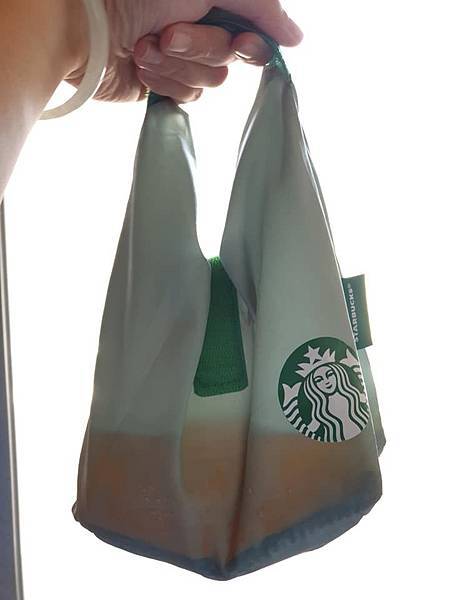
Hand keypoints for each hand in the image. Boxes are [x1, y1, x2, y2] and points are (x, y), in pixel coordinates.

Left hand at [67, 0, 302, 102]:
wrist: (85, 26)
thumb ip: (261, 7)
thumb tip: (295, 39)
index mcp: (213, 2)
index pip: (255, 30)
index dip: (254, 43)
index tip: (245, 42)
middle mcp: (200, 28)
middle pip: (231, 58)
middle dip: (201, 47)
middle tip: (169, 31)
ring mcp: (181, 59)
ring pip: (210, 82)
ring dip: (176, 64)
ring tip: (145, 44)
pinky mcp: (163, 85)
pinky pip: (187, 97)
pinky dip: (163, 80)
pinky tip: (139, 62)